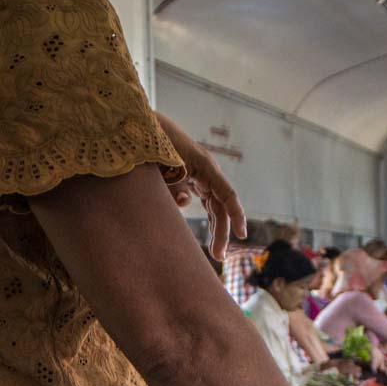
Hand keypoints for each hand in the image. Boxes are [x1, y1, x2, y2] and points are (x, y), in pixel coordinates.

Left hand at [157, 113, 246, 260]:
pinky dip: (203, 216)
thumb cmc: (155, 146)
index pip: (227, 194)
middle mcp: (208, 172)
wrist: (144, 128)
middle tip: (219, 257)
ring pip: (214, 208)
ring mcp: (201, 176)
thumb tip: (184, 202)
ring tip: (216, 253)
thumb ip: (174, 188)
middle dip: (222, 233)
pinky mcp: (193, 180)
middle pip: (221, 207)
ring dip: (215, 229)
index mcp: (205, 167)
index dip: (236, 215)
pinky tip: (196, 223)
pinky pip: (204, 202)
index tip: (242, 234)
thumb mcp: (164, 170)